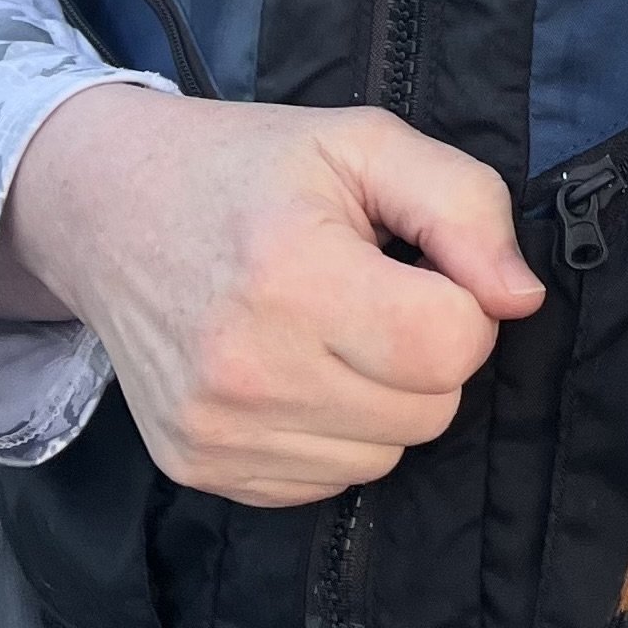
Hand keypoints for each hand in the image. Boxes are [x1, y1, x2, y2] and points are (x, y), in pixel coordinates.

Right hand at [0, 83, 544, 504]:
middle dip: (424, 352)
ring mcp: (215, 429)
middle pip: (428, 411)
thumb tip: (520, 300)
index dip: (460, 302)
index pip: (451, 345)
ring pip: (383, 458)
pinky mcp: (197, 466)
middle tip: (369, 293)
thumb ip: (465, 207)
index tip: (414, 266)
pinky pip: (325, 484)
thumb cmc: (250, 168)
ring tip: (326, 329)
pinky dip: (331, 435)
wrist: (107, 208)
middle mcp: (246, 368)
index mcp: (292, 274)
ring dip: (381, 401)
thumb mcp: (365, 143)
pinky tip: (292, 370)